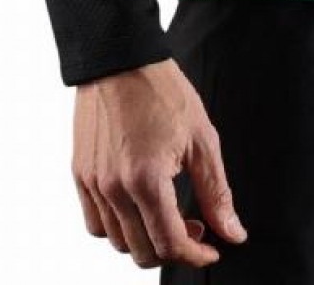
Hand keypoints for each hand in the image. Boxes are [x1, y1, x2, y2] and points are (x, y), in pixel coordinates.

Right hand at [71, 56, 248, 268]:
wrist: (121, 58)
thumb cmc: (163, 92)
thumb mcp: (202, 139)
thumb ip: (216, 192)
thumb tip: (232, 233)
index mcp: (146, 180)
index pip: (169, 244)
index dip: (195, 254)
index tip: (213, 248)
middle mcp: (113, 188)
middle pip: (141, 252)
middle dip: (173, 250)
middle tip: (195, 228)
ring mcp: (92, 183)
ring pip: (116, 242)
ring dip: (145, 240)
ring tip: (168, 215)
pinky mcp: (80, 174)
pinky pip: (94, 223)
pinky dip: (117, 227)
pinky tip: (139, 206)